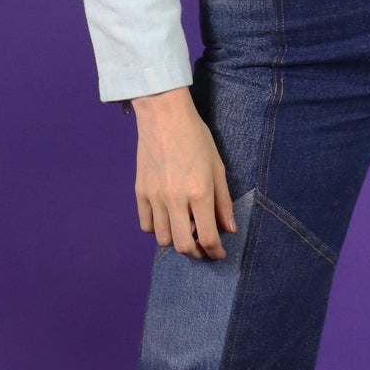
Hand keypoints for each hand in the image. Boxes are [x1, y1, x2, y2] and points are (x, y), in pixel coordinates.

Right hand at [129, 87, 235, 257]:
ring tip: (186, 232)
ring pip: (163, 239)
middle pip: (183, 246)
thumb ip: (223, 201)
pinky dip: (158, 229)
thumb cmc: (195, 138)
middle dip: (196, 254)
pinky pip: (146, 225)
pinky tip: (168, 220)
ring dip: (176, 242)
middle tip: (203, 249)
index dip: (216, 252)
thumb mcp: (218, 167)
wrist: (164, 116)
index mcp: (200, 193)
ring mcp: (155, 197)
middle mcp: (176, 199)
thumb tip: (229, 229)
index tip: (219, 253)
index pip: (208, 238)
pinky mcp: (140, 192)